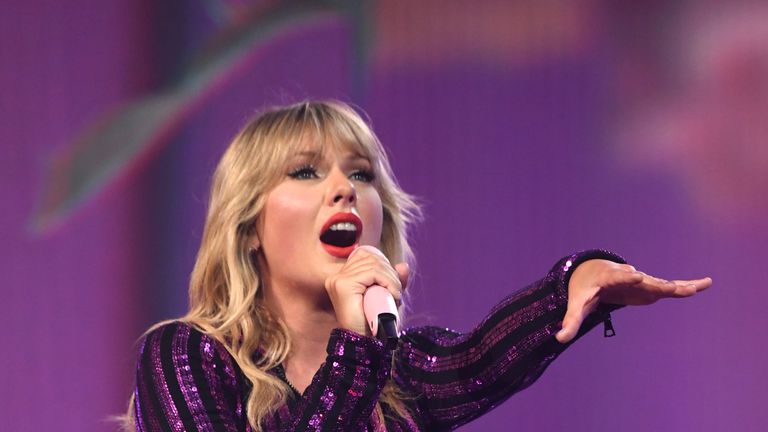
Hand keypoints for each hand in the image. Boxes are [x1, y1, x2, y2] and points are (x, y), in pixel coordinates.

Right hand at [324, 246, 408, 335]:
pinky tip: (393, 294)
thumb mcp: (387, 296)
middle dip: (391, 274)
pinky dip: (388, 281)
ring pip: (374, 264)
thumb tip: (403, 265)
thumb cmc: (374, 321)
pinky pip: (373, 272)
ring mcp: (338, 280)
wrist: (364, 342)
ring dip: (392, 279)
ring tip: (395, 296)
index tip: (393, 284)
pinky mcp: (343, 285)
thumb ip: (394, 280)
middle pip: (371, 258)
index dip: (384, 264)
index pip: (365, 254)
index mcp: (342, 276)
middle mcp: (337, 276)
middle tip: (397, 294)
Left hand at [555, 259, 711, 342]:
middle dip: (654, 282)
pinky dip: (686, 286)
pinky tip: (705, 284)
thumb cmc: (584, 291)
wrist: (595, 274)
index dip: (626, 276)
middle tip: (667, 286)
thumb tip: (558, 339)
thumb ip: (570, 322)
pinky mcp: (650, 288)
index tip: (636, 273)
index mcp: (608, 278)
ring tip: (695, 288)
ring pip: (660, 283)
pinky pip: (669, 287)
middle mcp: (628, 277)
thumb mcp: (576, 305)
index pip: (618, 276)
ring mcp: (641, 281)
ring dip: (676, 286)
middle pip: (643, 279)